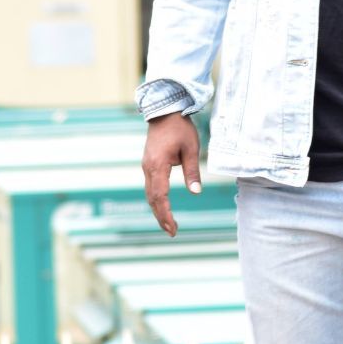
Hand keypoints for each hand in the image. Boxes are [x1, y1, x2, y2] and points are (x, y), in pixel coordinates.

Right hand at [142, 111, 201, 235]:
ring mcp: (146, 166)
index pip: (160, 196)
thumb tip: (196, 193)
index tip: (172, 227)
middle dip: (161, 217)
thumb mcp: (191, 149)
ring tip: (168, 224)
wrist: (165, 111)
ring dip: (158, 210)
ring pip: (150, 194)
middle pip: (152, 199)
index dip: (166, 214)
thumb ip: (192, 171)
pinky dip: (156, 199)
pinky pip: (150, 186)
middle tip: (172, 232)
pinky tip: (163, 206)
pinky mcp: (149, 164)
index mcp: (158, 166)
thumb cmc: (180, 128)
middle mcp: (148, 168)